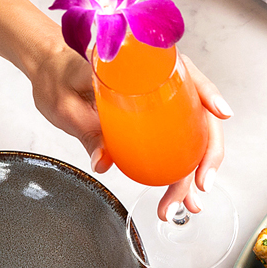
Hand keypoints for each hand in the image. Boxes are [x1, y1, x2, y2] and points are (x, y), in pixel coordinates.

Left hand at [27, 39, 230, 221]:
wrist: (46, 72)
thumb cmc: (55, 75)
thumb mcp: (65, 103)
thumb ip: (86, 129)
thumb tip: (104, 161)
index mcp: (144, 64)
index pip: (189, 75)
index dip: (209, 94)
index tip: (220, 114)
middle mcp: (161, 82)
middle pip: (199, 116)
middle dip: (206, 156)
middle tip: (198, 188)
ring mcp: (161, 103)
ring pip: (192, 137)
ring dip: (195, 173)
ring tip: (188, 203)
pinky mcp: (154, 121)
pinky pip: (178, 144)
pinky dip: (182, 171)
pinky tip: (181, 190)